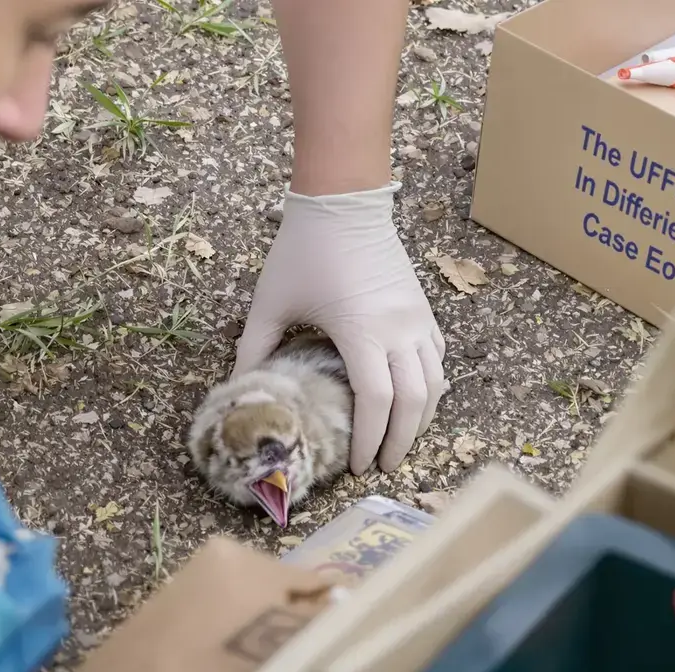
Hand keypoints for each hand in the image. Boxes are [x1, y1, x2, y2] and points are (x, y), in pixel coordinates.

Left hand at [234, 183, 445, 473]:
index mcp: (362, 332)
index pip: (377, 404)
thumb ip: (253, 349)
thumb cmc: (302, 251)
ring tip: (402, 441)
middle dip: (402, 442)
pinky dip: (430, 385)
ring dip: (422, 418)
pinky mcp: (423, 307)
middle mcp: (399, 329)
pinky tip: (413, 399)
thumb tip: (236, 388)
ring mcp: (417, 318)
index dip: (370, 440)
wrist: (342, 201)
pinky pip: (437, 356)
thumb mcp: (269, 303)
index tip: (358, 465)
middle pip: (415, 403)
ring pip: (436, 382)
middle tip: (384, 467)